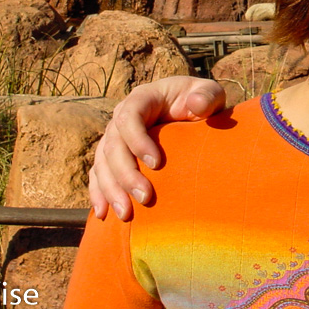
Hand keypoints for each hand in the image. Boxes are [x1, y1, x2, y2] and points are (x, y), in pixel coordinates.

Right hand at [88, 76, 225, 220]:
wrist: (192, 113)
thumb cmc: (201, 102)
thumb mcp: (210, 94)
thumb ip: (208, 96)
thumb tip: (196, 104)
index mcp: (142, 99)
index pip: (129, 117)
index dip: (137, 140)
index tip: (157, 164)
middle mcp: (122, 116)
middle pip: (112, 145)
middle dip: (126, 174)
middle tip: (145, 197)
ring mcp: (115, 137)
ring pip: (102, 164)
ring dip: (111, 190)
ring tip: (126, 214)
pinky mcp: (113, 156)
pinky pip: (98, 174)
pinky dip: (99, 194)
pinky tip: (103, 214)